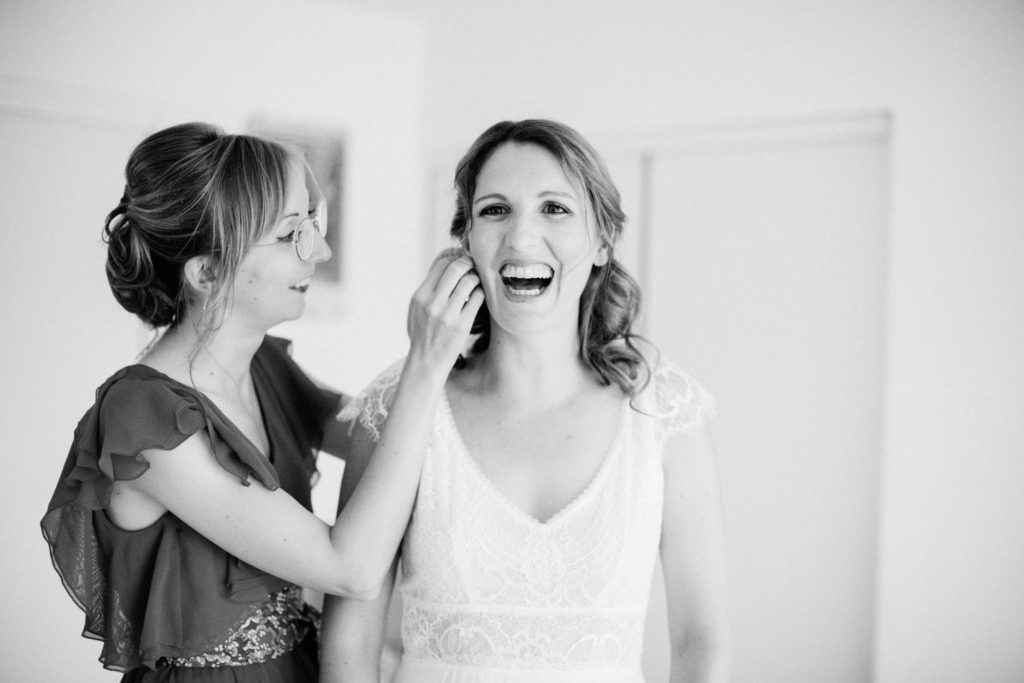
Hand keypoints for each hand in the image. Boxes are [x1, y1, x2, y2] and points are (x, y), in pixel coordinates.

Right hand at [405, 247, 483, 374]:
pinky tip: (479, 295)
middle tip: (474, 265)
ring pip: (469, 282)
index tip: (462, 261)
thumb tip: (444, 269)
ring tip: (477, 281)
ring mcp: (448, 314)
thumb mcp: (415, 310)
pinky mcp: (462, 325)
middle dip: (468, 263)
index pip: (440, 266)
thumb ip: (427, 291)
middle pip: (455, 269)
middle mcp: (432, 303)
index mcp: (420, 296)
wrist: (426, 362)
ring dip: (476, 278)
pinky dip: (481, 293)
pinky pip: (477, 298)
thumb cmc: (422, 335)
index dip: (454, 259)